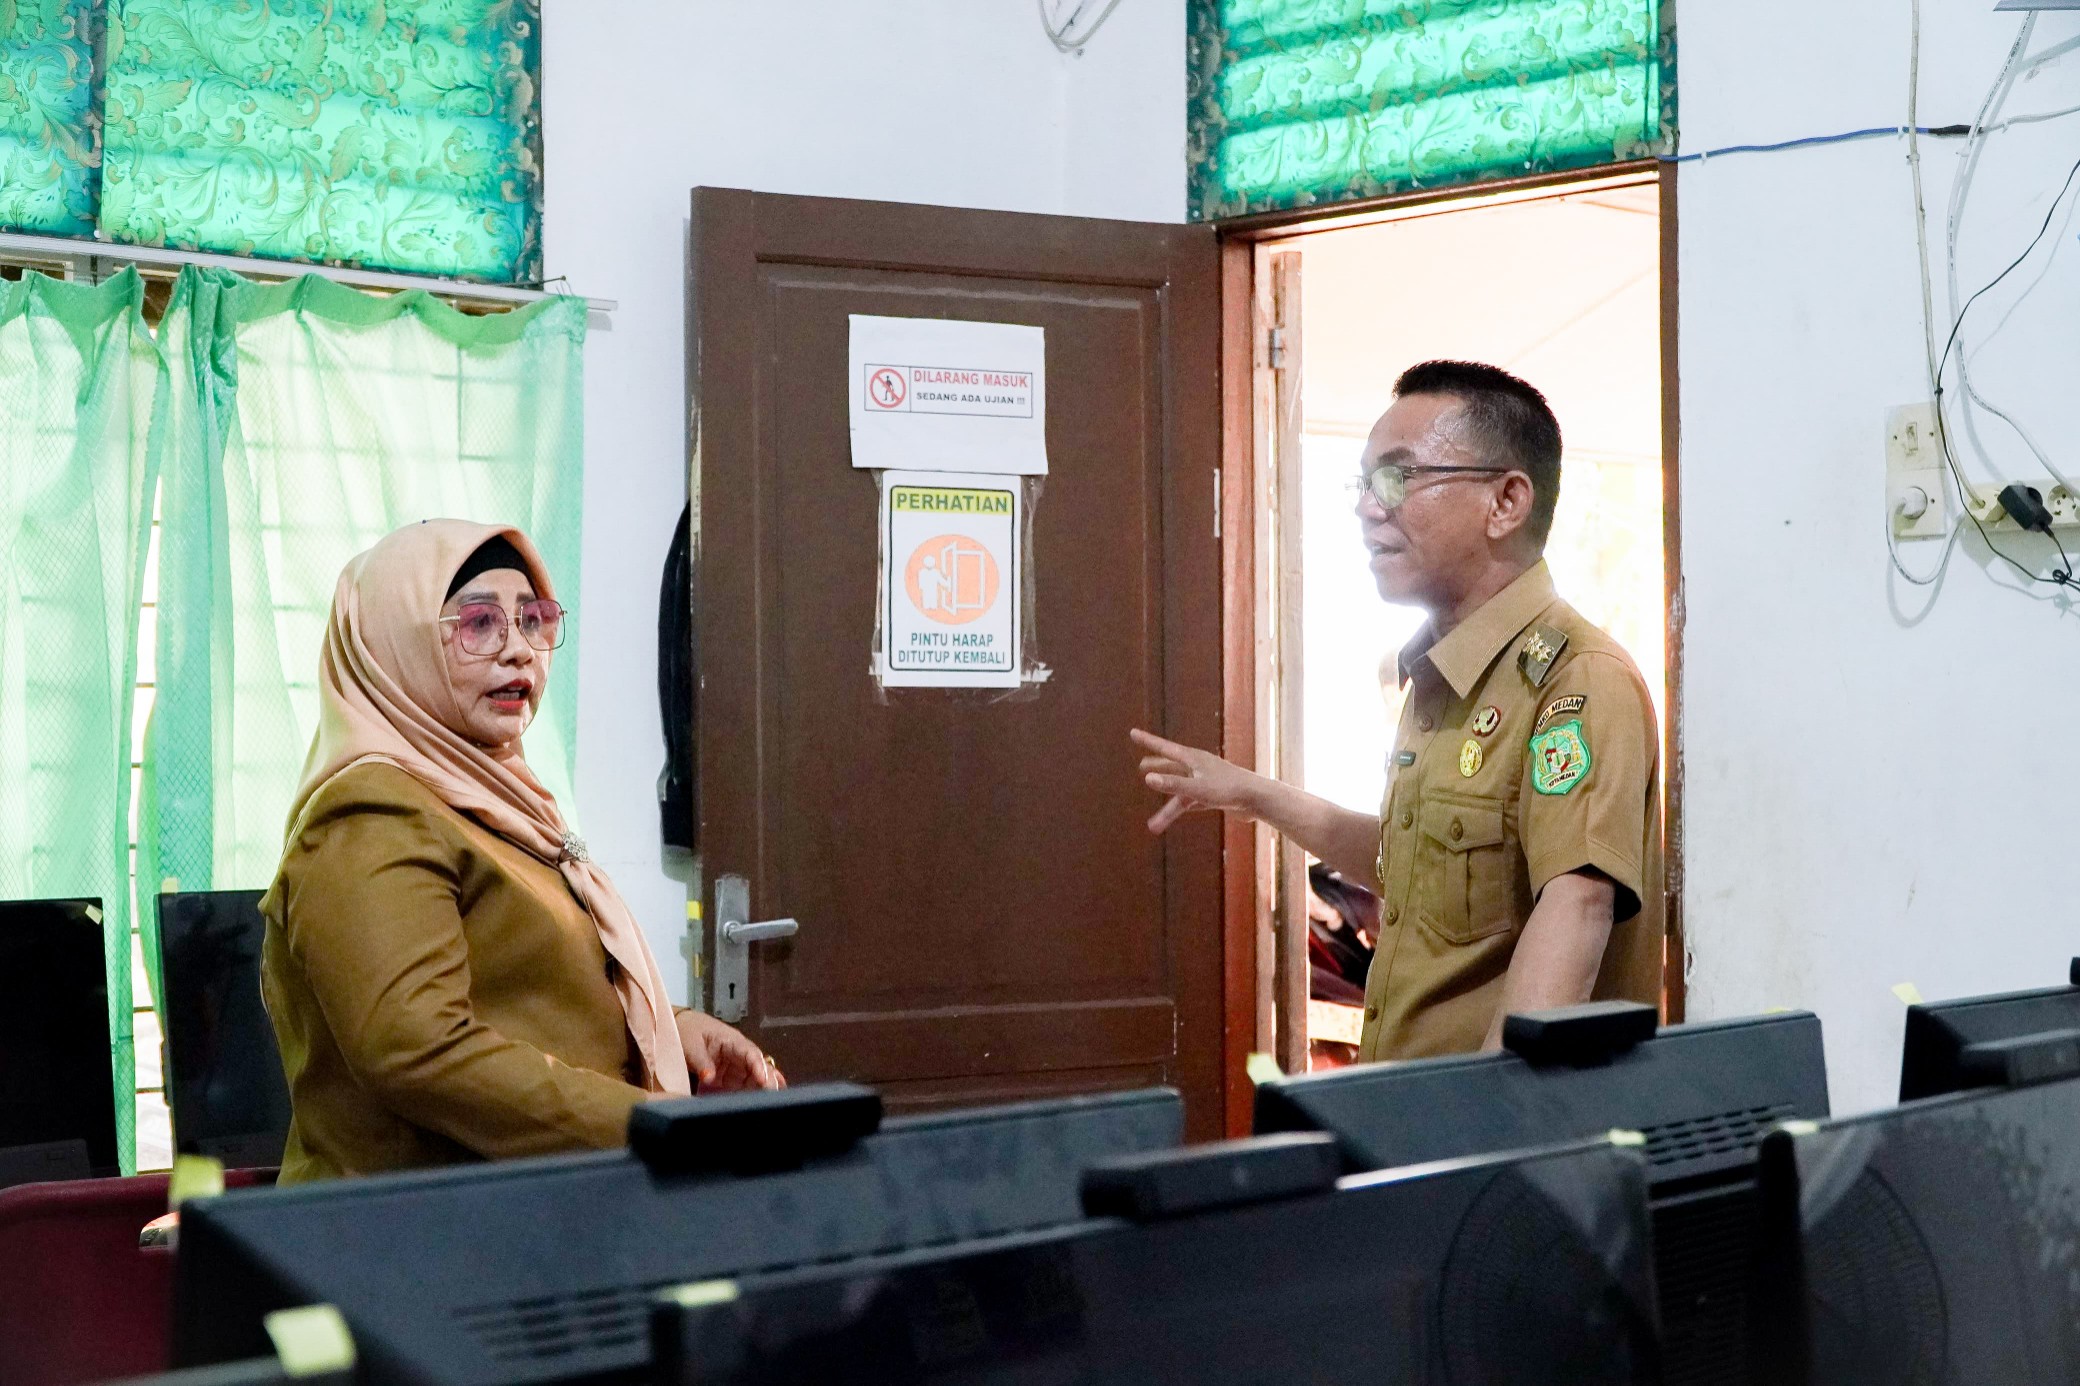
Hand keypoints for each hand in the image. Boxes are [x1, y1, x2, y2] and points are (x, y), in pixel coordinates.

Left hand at [675, 1010, 784, 1092]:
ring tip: (774, 1101)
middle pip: (758, 1066)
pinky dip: (755, 1092)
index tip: (763, 1080)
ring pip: (755, 1077)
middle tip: (773, 1095)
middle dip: (767, 1079)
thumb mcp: (691, 1044)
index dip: (759, 1066)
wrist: (680, 1028)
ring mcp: (736, 1066)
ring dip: (764, 1088)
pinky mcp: (730, 1077)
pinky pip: (745, 1085)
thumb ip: (701, 1061)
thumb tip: (709, 1077)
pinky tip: (767, 1100)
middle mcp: (739, 1053)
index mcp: (731, 1040)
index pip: (750, 1052)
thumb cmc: (688, 1031)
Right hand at [1131, 728, 1259, 833]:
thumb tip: (1148, 779)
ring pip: (1180, 794)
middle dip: (1157, 769)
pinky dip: (1182, 810)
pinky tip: (1175, 817)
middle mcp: (1199, 767)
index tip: (1132, 733)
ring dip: (1168, 811)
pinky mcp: (1214, 796)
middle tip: (1142, 766)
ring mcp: (1206, 781)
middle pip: (1171, 768)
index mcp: (1193, 759)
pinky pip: (1192, 802)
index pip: (1164, 748)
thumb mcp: (1198, 789)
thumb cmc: (1229, 790)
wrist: (1258, 799)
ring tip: (1153, 826)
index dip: (1147, 741)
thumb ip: (1173, 785)